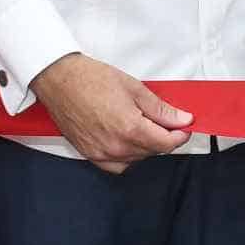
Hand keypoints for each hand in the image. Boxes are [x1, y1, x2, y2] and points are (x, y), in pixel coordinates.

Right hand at [27, 52, 190, 173]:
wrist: (60, 80)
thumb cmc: (91, 79)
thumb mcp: (134, 88)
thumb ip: (160, 109)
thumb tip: (181, 120)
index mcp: (129, 128)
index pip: (166, 143)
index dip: (180, 135)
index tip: (184, 127)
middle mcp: (115, 146)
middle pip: (152, 152)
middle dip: (164, 138)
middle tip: (166, 122)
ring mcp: (101, 153)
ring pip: (136, 159)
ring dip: (146, 147)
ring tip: (145, 127)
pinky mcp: (89, 154)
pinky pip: (116, 165)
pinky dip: (127, 157)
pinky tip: (128, 141)